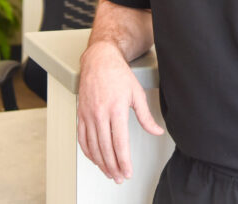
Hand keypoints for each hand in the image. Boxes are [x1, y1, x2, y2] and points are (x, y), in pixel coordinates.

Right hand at [76, 41, 163, 182]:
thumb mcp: (137, 94)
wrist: (99, 60)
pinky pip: (82, 138)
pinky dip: (88, 151)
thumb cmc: (118, 74)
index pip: (119, 143)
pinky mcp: (81, 114)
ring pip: (93, 146)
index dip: (124, 161)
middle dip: (113, 166)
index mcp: (116, 109)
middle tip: (119, 177)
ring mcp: (88, 114)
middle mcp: (100, 113)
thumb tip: (157, 131)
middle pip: (105, 148)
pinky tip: (95, 158)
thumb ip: (146, 116)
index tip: (128, 172)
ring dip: (101, 162)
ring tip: (109, 172)